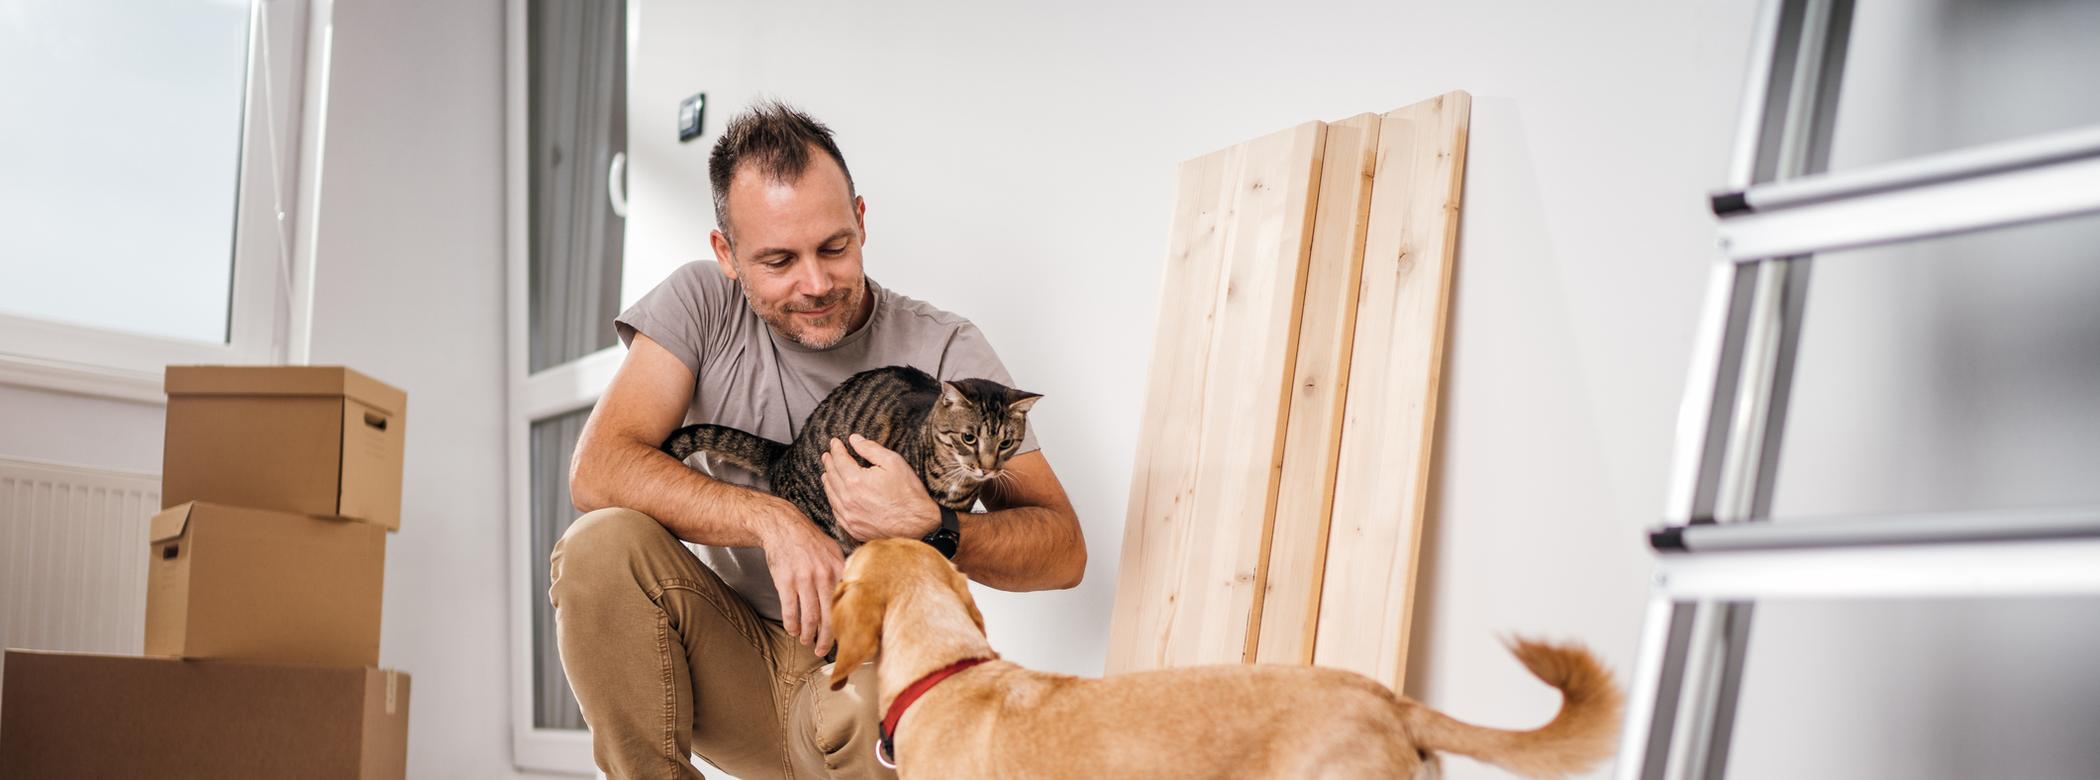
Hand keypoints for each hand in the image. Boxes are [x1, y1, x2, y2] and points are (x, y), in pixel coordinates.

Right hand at [756, 504, 843, 656]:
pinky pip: (790, 610)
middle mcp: (824, 576)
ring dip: (808, 634)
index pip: (847, 603)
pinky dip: (791, 624)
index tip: (847, 637)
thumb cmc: (808, 540)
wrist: (783, 526)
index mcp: (838, 569)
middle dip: (827, 638)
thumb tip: (853, 590)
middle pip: (830, 616)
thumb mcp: (833, 551)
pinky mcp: (786, 582)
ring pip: (810, 617)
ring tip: (806, 641)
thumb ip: (843, 571)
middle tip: (824, 650)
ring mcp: (804, 580)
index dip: (848, 624)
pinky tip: (792, 630)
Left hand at [821, 434, 940, 541]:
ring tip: (827, 473)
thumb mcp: (893, 462)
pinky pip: (836, 512)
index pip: (839, 460)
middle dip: (829, 463)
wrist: (918, 524)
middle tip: (828, 455)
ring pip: (830, 495)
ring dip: (828, 481)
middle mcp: (848, 499)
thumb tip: (854, 439)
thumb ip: (871, 449)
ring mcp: (849, 516)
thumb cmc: (908, 492)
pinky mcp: (853, 528)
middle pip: (832, 476)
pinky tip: (835, 495)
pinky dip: (833, 500)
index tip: (835, 442)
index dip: (836, 449)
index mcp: (856, 481)